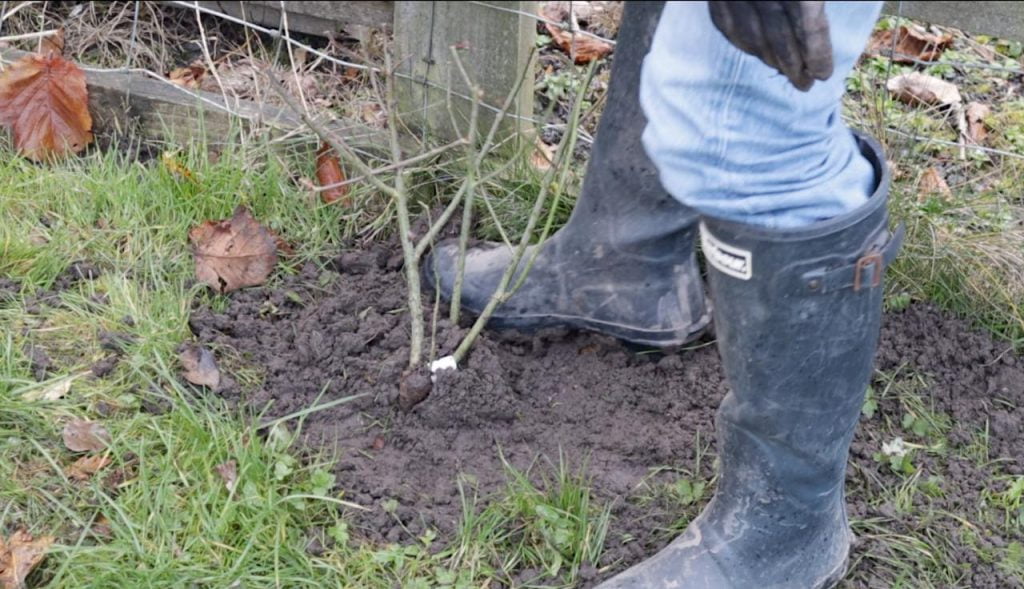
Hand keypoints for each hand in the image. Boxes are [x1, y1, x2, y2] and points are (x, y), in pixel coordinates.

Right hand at [708, 1, 832, 90]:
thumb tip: (819, 28)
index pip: (810, 29)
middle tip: (804, 85)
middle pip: (781, 40)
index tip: (822, 75)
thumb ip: (815, 3)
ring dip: (769, 59)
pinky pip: (726, 24)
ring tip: (782, 71)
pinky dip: (741, 42)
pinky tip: (753, 51)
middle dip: (794, 67)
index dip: (818, 55)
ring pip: (752, 37)